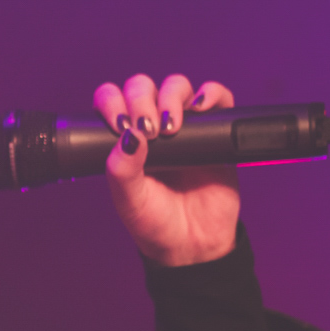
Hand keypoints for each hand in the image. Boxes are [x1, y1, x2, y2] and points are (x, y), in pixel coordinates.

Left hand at [93, 74, 240, 265]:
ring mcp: (185, 127)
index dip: (112, 101)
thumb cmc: (155, 222)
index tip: (119, 124)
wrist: (193, 244)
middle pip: (143, 87)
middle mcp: (152, 126)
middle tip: (148, 129)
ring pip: (176, 87)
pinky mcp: (216, 133)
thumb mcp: (129, 200)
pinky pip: (217, 99)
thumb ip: (122, 170)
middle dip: (141, 99)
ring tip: (172, 126)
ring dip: (171, 95)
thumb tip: (128, 136)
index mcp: (124, 139)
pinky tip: (201, 106)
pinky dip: (211, 93)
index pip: (112, 100)